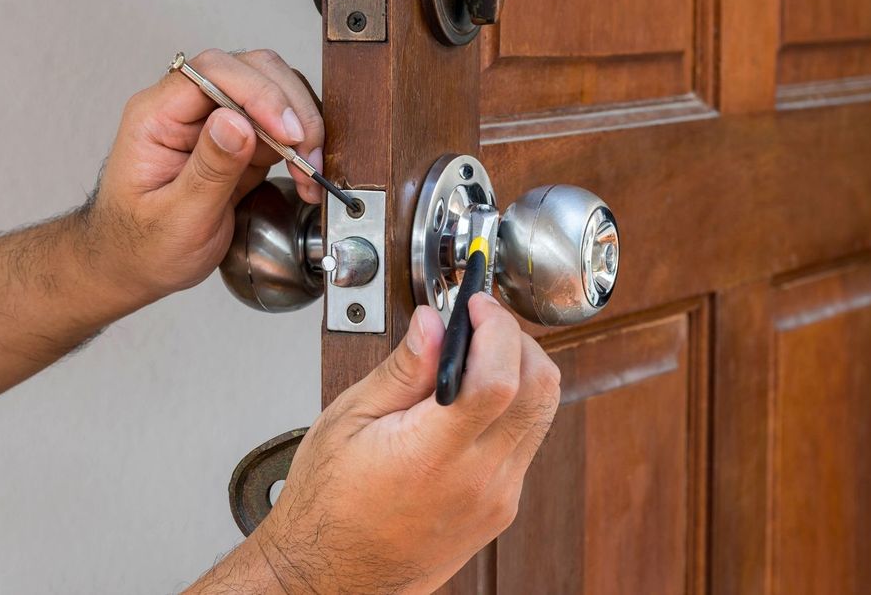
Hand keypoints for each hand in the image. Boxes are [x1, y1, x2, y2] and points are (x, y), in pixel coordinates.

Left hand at [84, 49, 324, 303]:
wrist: (137, 266)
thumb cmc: (142, 245)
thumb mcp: (176, 217)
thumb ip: (208, 169)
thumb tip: (236, 122)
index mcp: (156, 116)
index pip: (212, 72)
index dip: (258, 92)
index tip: (286, 131)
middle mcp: (186, 109)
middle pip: (250, 70)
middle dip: (288, 108)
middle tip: (306, 154)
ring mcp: (214, 121)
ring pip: (272, 91)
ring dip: (300, 126)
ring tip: (309, 171)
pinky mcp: (239, 141)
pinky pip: (278, 125)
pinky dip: (300, 146)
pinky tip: (305, 175)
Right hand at [253, 296, 561, 592]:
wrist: (334, 577)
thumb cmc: (328, 506)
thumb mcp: (347, 421)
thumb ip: (401, 370)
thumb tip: (434, 323)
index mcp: (432, 455)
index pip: (499, 379)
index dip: (496, 328)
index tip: (476, 303)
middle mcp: (478, 480)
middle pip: (540, 390)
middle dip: (517, 339)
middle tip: (480, 321)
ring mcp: (497, 498)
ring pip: (543, 414)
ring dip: (522, 370)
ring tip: (476, 354)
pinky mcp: (501, 508)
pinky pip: (527, 443)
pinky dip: (513, 406)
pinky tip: (473, 398)